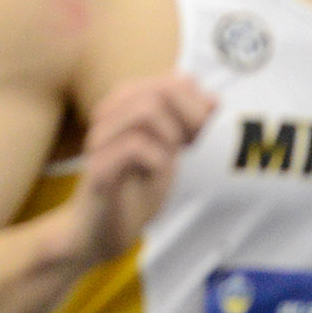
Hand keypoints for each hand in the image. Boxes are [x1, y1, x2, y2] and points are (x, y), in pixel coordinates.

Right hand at [57, 75, 213, 266]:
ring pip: (145, 111)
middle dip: (190, 117)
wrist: (98, 231)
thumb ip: (186, 124)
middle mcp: (108, 117)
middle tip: (190, 145)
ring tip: (174, 155)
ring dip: (173, 134)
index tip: (198, 133)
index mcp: (124, 107)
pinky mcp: (99, 169)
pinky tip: (157, 171)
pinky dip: (158, 158)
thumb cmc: (133, 188)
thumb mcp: (167, 152)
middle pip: (159, 90)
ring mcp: (100, 142)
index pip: (172, 82)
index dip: (196, 105)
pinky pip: (134, 147)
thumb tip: (213, 99)